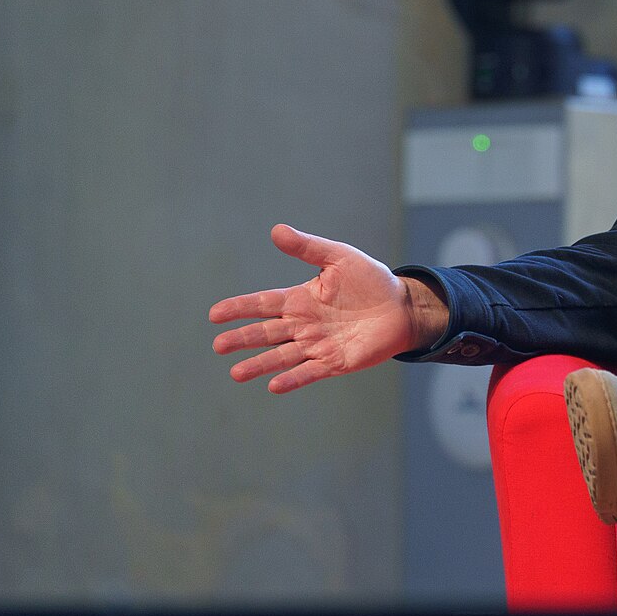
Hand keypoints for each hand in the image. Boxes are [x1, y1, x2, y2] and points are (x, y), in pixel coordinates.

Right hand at [209, 224, 446, 392]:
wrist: (401, 306)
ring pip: (281, 356)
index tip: (214, 314)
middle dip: (242, 339)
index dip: (239, 308)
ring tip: (236, 373)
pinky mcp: (334, 362)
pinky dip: (292, 379)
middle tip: (218, 346)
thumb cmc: (370, 280)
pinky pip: (309, 372)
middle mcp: (303, 324)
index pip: (263, 303)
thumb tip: (276, 230)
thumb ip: (308, 247)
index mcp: (300, 299)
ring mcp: (317, 345)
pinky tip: (274, 385)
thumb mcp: (339, 258)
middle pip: (266, 333)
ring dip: (259, 364)